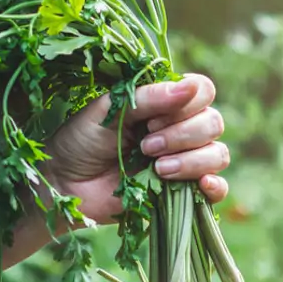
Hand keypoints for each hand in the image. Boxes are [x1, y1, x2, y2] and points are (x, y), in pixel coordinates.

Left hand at [44, 74, 229, 224]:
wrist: (64, 185)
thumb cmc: (81, 141)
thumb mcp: (109, 110)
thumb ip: (148, 98)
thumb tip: (190, 87)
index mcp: (163, 104)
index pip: (202, 91)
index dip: (187, 105)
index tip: (151, 120)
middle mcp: (179, 129)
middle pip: (213, 123)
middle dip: (183, 135)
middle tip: (146, 146)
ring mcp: (183, 161)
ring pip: (217, 153)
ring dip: (192, 160)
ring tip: (158, 169)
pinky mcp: (182, 193)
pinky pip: (218, 188)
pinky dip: (217, 186)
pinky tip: (201, 186)